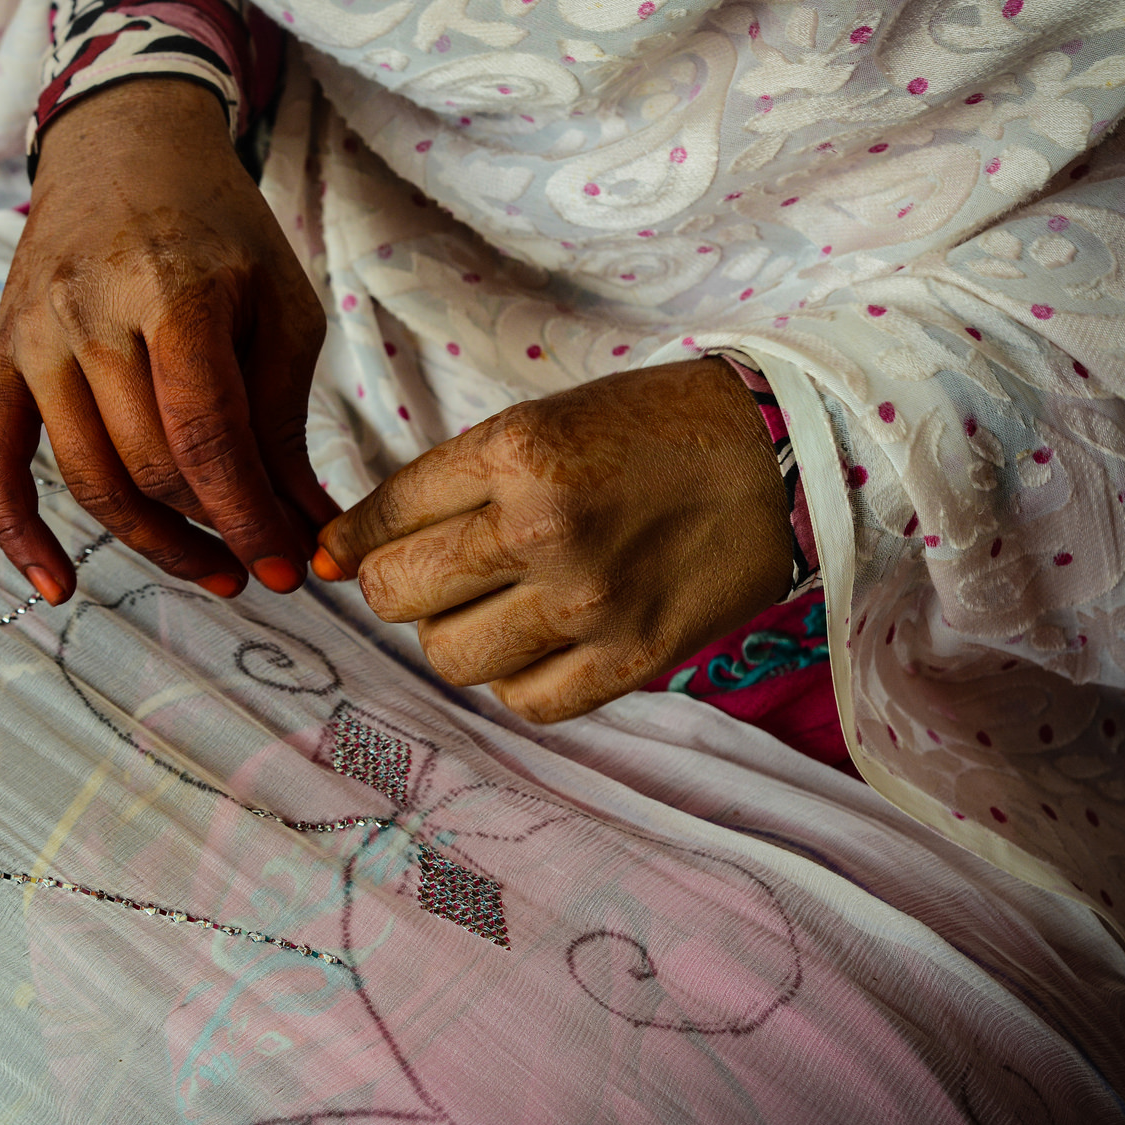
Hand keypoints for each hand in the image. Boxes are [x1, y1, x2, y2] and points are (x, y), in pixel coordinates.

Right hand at [0, 78, 339, 604]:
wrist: (122, 146)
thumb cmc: (219, 228)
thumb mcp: (279, 305)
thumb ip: (285, 419)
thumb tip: (308, 531)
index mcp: (172, 292)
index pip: (206, 435)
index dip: (248, 515)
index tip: (288, 570)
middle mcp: (89, 316)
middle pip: (149, 465)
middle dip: (214, 528)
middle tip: (262, 559)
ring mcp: (34, 338)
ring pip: (89, 477)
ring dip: (152, 542)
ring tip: (211, 568)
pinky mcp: (0, 357)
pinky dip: (18, 533)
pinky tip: (56, 588)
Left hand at [315, 359, 793, 721]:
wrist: (783, 453)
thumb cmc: (652, 429)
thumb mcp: (542, 422)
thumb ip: (445, 484)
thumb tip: (342, 552)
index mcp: (515, 452)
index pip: (384, 513)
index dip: (356, 536)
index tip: (350, 550)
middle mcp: (542, 530)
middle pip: (396, 592)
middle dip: (395, 586)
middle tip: (429, 575)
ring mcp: (588, 602)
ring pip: (448, 657)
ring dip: (453, 635)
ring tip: (490, 607)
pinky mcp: (632, 657)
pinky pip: (526, 702)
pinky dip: (515, 679)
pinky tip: (536, 644)